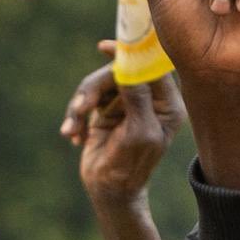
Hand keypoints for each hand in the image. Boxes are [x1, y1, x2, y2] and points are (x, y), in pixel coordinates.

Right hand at [64, 43, 184, 206]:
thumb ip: (137, 97)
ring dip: (80, 106)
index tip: (105, 48)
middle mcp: (149, 99)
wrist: (109, 191)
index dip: (130, 53)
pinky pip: (85, 99)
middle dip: (94, 89)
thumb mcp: (139, 132)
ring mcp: (126, 102)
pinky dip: (76, 117)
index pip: (151, 67)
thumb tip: (129, 64)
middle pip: (117, 72)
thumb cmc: (131, 165)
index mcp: (168, 104)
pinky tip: (73, 136)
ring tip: (72, 131)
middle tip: (80, 107)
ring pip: (97, 84)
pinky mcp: (105, 109)